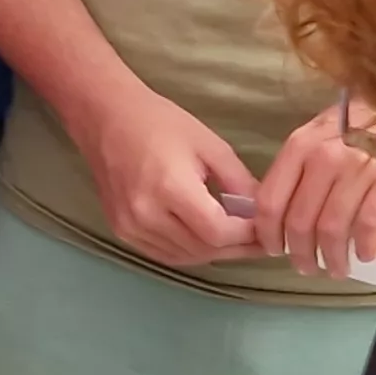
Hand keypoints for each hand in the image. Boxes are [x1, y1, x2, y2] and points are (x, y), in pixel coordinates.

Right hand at [72, 79, 259, 269]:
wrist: (106, 118)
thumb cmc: (159, 122)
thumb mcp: (210, 145)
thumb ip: (240, 182)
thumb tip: (265, 213)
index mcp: (170, 188)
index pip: (218, 232)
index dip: (248, 237)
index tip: (269, 230)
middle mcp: (146, 215)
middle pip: (204, 249)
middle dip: (237, 248)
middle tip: (261, 240)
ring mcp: (130, 227)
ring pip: (186, 257)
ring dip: (215, 252)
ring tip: (237, 239)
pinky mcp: (122, 232)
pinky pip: (165, 254)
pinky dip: (190, 252)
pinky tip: (205, 238)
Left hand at [249, 101, 375, 279]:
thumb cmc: (361, 126)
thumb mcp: (320, 135)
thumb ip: (298, 170)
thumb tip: (275, 217)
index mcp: (300, 146)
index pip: (271, 201)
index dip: (269, 234)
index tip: (275, 250)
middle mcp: (325, 156)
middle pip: (300, 221)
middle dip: (300, 253)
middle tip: (308, 267)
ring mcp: (359, 167)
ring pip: (332, 228)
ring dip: (332, 257)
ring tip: (336, 268)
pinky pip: (370, 223)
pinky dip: (365, 246)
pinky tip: (365, 254)